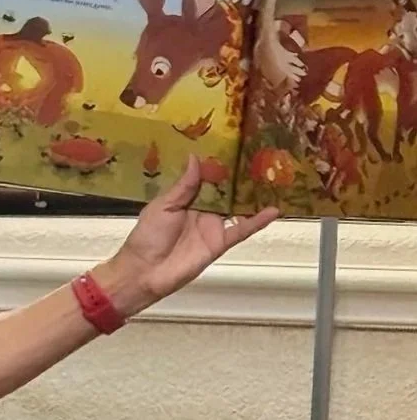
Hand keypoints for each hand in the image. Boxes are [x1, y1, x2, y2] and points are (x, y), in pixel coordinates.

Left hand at [93, 155, 278, 317]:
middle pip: (226, 192)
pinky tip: (274, 210)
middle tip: (263, 156)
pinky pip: (242, 230)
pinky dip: (257, 221)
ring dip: (253, 196)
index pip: (207, 179)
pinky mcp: (220, 243)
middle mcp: (203, 211)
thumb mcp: (163, 206)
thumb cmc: (148, 237)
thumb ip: (183, 185)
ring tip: (275, 178)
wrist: (145, 272)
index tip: (235, 146)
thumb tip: (195, 157)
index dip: (219, 165)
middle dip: (241, 177)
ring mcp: (213, 227)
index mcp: (186, 199)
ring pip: (238, 208)